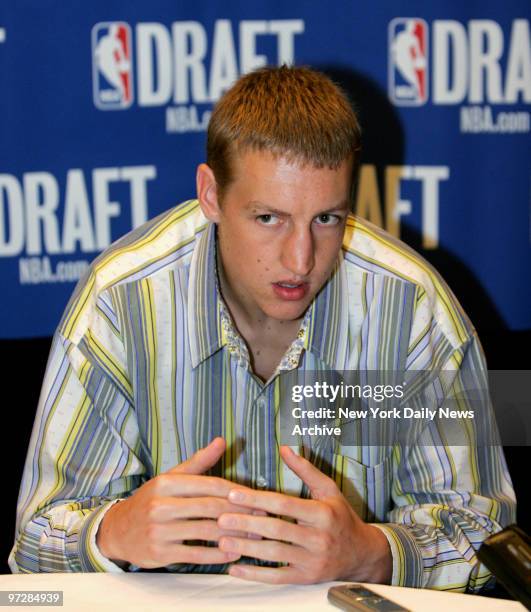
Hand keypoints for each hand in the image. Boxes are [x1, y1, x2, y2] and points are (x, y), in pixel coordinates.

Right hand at [96, 437, 256, 567]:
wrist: (118, 530)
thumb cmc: (152, 500)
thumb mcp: (171, 477)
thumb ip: (199, 462)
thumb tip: (222, 440)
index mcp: (166, 483)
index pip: (209, 484)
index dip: (235, 491)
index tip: (256, 496)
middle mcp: (160, 505)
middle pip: (209, 508)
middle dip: (239, 512)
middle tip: (261, 516)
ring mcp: (159, 530)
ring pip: (205, 532)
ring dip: (233, 535)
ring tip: (253, 536)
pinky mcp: (159, 553)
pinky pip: (195, 554)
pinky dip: (217, 555)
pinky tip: (234, 552)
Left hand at [217, 446, 391, 583]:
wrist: (361, 554)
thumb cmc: (341, 517)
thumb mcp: (329, 489)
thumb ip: (305, 469)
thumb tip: (285, 448)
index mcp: (322, 513)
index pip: (284, 504)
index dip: (257, 499)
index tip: (233, 494)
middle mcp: (318, 538)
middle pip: (276, 529)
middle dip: (246, 523)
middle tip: (220, 518)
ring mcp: (313, 561)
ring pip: (274, 554)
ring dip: (246, 549)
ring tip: (222, 541)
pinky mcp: (307, 578)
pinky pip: (278, 577)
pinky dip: (255, 575)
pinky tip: (236, 569)